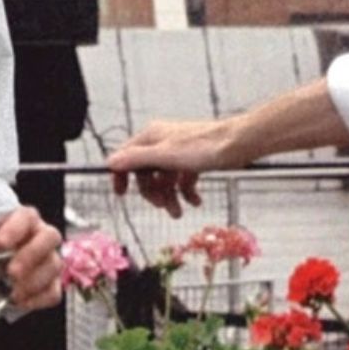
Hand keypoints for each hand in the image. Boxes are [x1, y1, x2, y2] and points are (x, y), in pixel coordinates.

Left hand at [0, 207, 63, 311]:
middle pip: (49, 239)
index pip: (26, 216)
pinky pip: (53, 292)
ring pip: (53, 267)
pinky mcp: (51, 282)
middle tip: (11, 272)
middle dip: (31, 256)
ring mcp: (49, 259)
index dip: (16, 228)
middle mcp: (41, 236)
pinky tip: (21, 303)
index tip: (1, 241)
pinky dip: (39, 299)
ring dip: (34, 281)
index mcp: (23, 219)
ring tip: (13, 294)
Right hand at [105, 118, 237, 216]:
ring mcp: (178, 152)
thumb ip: (136, 159)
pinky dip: (186, 193)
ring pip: (165, 179)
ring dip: (170, 197)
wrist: (238, 144)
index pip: (126, 157)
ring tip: (179, 212)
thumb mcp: (165, 156)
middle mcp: (162, 143)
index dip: (121, 175)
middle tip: (163, 206)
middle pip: (146, 173)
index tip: (121, 194)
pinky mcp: (194, 160)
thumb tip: (110, 162)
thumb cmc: (204, 147)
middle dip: (153, 193)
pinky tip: (195, 201)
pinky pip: (182, 180)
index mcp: (151, 137)